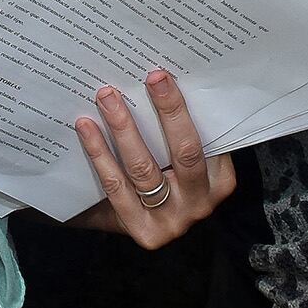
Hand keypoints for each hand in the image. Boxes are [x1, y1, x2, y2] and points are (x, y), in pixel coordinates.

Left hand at [67, 69, 234, 248]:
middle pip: (184, 153)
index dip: (180, 107)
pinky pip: (117, 187)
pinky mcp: (143, 231)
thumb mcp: (183, 159)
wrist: (140, 223)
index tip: (161, 75)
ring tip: (107, 97)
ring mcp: (173, 222)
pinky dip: (100, 153)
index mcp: (220, 180)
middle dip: (166, 110)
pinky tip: (87, 127)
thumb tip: (161, 80)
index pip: (204, 139)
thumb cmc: (165, 176)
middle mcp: (201, 203)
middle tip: (147, 78)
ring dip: (123, 128)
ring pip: (144, 169)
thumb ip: (180, 132)